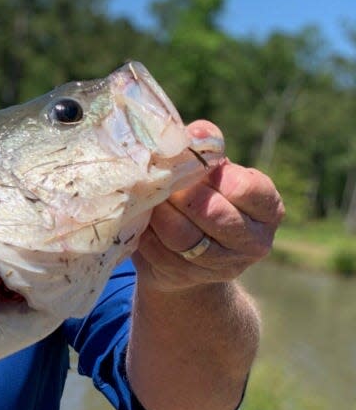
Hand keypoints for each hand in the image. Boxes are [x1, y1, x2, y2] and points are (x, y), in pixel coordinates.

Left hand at [133, 120, 284, 291]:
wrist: (185, 251)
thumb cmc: (200, 197)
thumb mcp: (211, 173)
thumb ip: (206, 149)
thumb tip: (196, 131)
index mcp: (268, 208)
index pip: (248, 189)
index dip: (215, 175)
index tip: (194, 167)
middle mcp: (254, 241)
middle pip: (215, 215)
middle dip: (182, 194)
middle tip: (160, 178)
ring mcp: (222, 266)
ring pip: (183, 237)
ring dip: (160, 214)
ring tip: (147, 196)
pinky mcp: (189, 278)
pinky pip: (160, 254)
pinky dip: (146, 235)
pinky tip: (141, 221)